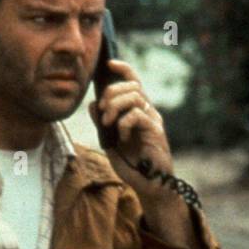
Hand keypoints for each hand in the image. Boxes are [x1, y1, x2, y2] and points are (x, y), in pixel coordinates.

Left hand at [88, 59, 174, 204]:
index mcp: (138, 110)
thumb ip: (102, 123)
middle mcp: (148, 112)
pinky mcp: (155, 131)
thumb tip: (92, 104)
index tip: (109, 64)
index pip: (133, 81)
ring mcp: (153, 120)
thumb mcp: (110, 141)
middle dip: (111, 94)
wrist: (148, 185)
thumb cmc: (132, 163)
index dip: (123, 68)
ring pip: (134, 96)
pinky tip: (122, 137)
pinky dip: (124, 123)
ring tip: (109, 124)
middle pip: (131, 85)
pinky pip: (137, 115)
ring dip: (115, 107)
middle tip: (103, 114)